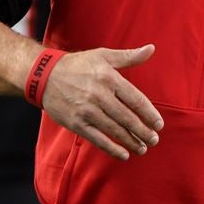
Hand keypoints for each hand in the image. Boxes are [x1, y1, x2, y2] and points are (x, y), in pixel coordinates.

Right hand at [41, 44, 163, 160]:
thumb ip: (129, 56)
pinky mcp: (77, 123)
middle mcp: (99, 95)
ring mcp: (87, 111)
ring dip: (131, 142)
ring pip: (115, 131)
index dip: (150, 114)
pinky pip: (98, 139)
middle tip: (154, 140)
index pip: (136, 100)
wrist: (45, 76)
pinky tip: (124, 154)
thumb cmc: (78, 65)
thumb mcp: (103, 56)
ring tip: (143, 148)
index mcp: (109, 78)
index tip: (159, 125)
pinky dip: (112, 149)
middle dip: (143, 132)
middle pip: (127, 118)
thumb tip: (151, 49)